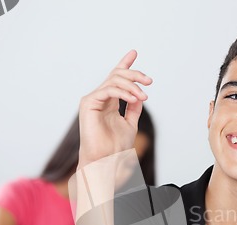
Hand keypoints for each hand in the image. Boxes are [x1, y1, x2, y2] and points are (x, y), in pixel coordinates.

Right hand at [78, 50, 152, 167]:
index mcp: (109, 102)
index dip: (124, 64)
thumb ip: (134, 108)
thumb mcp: (130, 123)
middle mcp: (100, 98)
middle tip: (149, 80)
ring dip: (132, 85)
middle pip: (116, 75)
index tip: (134, 52)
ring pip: (114, 80)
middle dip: (134, 74)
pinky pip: (108, 89)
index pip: (116, 79)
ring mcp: (93, 100)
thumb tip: (140, 94)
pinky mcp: (88, 103)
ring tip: (143, 96)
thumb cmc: (115, 147)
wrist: (104, 160)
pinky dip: (124, 92)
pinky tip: (134, 99)